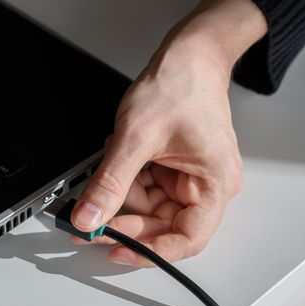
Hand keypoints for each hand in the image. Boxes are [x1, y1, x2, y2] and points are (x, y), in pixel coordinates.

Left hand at [72, 0, 266, 265]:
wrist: (189, 54)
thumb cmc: (182, 84)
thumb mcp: (137, 136)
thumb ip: (111, 183)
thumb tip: (89, 217)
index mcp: (215, 183)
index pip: (187, 238)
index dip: (151, 251)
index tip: (116, 249)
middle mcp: (208, 185)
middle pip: (164, 225)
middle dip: (126, 222)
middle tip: (90, 223)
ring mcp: (190, 177)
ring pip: (150, 208)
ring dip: (122, 198)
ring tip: (101, 178)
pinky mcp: (174, 168)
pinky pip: (147, 189)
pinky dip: (126, 182)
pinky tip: (115, 163)